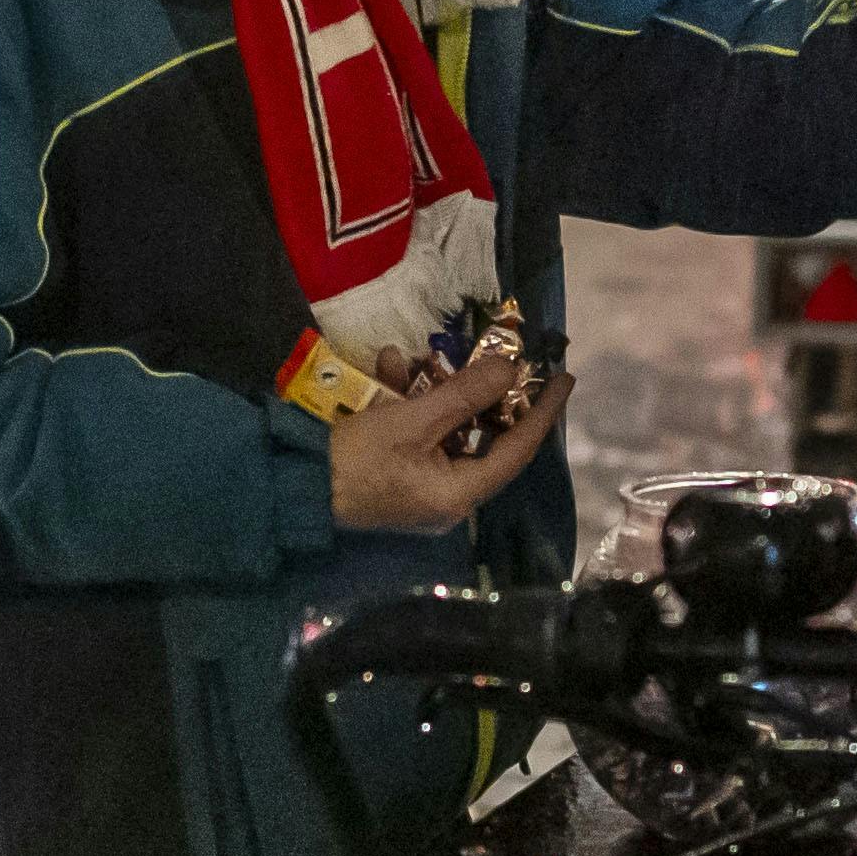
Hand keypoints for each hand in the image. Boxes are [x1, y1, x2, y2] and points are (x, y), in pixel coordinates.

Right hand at [327, 342, 574, 534]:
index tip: (564, 378)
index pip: (517, 450)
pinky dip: (407, 404)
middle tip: (495, 359)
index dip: (543, 412)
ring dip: (433, 391)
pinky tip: (386, 370)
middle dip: (480, 393)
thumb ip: (464, 395)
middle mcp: (449, 497)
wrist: (293, 486)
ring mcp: (423, 489)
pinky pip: (419, 436)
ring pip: (448, 431)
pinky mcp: (399, 477)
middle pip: (483, 438)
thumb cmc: (355, 460)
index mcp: (460, 494)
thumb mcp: (411, 420)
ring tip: (411, 358)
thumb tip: (509, 371)